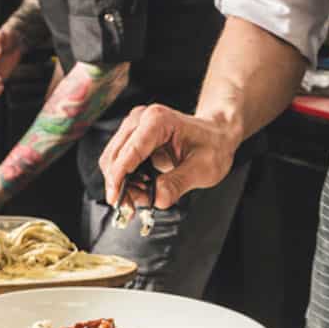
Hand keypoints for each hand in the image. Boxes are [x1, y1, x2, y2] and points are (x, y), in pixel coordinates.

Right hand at [99, 104, 236, 210]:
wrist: (216, 134)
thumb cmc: (213, 145)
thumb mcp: (203, 169)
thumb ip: (178, 183)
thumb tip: (157, 199)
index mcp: (158, 121)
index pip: (129, 152)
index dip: (119, 178)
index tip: (116, 200)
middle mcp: (141, 119)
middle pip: (115, 157)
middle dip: (119, 185)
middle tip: (132, 208)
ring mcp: (134, 126)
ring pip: (112, 160)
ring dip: (120, 183)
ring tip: (140, 199)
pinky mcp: (132, 136)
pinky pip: (118, 160)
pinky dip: (124, 178)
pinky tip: (139, 189)